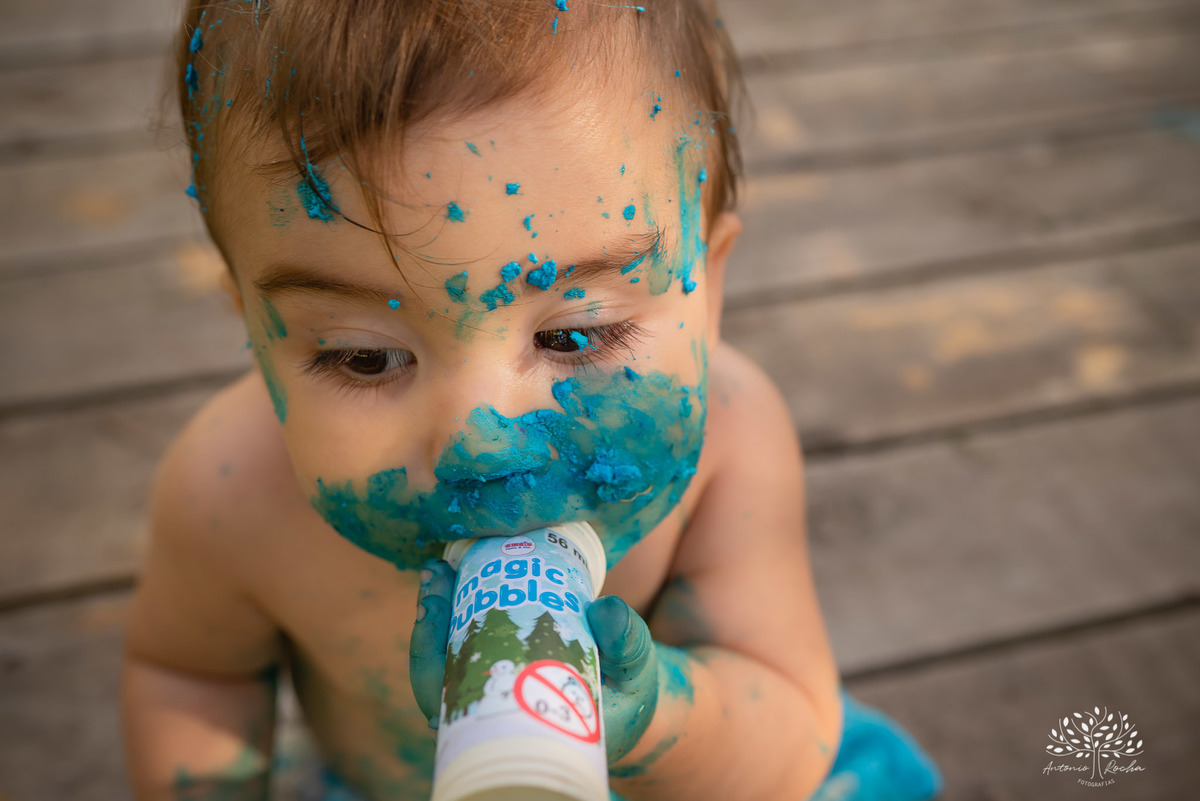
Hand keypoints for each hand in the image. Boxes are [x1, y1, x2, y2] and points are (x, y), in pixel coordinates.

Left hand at [408, 562, 659, 764]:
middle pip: (440, 684)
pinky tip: (449, 578)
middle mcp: (496, 716)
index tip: (437, 622)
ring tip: (437, 572)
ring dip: (434, 617)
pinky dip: (449, 616)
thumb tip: (603, 608)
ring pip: (443, 664)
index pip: (464, 709)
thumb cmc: (627, 691)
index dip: (438, 673)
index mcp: (522, 728)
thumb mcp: (635, 669)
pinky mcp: (491, 669)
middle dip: (429, 630)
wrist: (624, 702)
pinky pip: (456, 649)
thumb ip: (627, 642)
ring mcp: (490, 692)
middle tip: (435, 580)